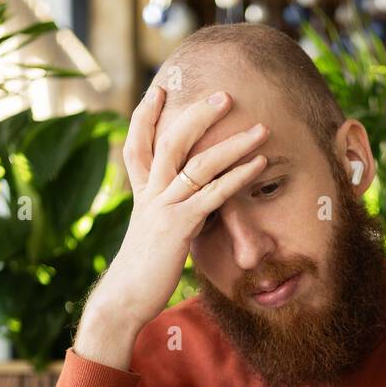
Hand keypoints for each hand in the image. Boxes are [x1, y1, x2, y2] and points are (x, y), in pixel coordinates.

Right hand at [75, 84, 269, 366]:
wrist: (125, 298)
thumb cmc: (143, 271)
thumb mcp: (157, 235)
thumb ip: (175, 214)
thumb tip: (199, 207)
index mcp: (142, 192)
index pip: (139, 143)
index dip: (146, 115)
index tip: (159, 88)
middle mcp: (150, 193)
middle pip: (171, 141)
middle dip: (197, 115)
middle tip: (223, 94)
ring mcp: (163, 207)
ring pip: (199, 164)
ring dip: (233, 144)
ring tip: (260, 129)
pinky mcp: (178, 226)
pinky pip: (213, 195)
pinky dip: (238, 177)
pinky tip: (259, 165)